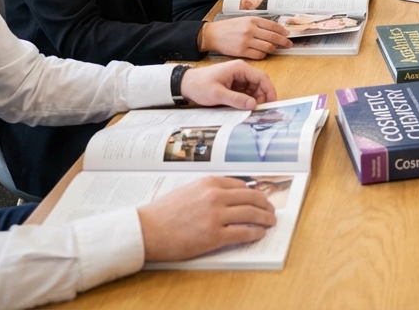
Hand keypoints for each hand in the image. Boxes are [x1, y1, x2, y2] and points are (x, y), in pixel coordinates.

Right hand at [139, 176, 276, 262]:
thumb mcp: (188, 190)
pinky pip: (242, 233)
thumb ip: (208, 190)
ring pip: (251, 214)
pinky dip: (255, 233)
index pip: (241, 185)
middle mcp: (216, 196)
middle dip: (265, 204)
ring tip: (270, 221)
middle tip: (271, 210)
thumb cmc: (163, 212)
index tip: (259, 198)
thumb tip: (229, 195)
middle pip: (251, 198)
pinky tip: (259, 233)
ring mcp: (216, 216)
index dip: (254, 193)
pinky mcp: (214, 236)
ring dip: (265, 218)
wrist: (147, 230)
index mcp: (209, 183)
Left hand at [179, 59, 277, 107]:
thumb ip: (236, 99)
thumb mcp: (218, 94)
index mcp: (239, 68)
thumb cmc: (200, 85)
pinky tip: (243, 108)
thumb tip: (253, 105)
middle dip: (261, 97)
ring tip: (250, 111)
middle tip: (259, 111)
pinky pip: (245, 93)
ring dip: (253, 100)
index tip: (272, 102)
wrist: (185, 84)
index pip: (261, 77)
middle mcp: (240, 71)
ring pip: (253, 90)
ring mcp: (237, 78)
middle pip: (259, 84)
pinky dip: (246, 101)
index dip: (269, 90)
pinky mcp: (233, 85)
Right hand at [199, 18, 292, 59]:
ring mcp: (246, 41)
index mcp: (252, 20)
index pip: (273, 26)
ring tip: (274, 48)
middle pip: (273, 37)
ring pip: (268, 47)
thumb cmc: (229, 27)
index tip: (288, 34)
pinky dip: (263, 55)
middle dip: (284, 41)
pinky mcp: (242, 51)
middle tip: (289, 44)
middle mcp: (250, 30)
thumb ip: (258, 24)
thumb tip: (275, 30)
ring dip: (273, 49)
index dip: (283, 31)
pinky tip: (263, 53)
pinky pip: (259, 55)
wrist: (213, 35)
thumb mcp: (244, 20)